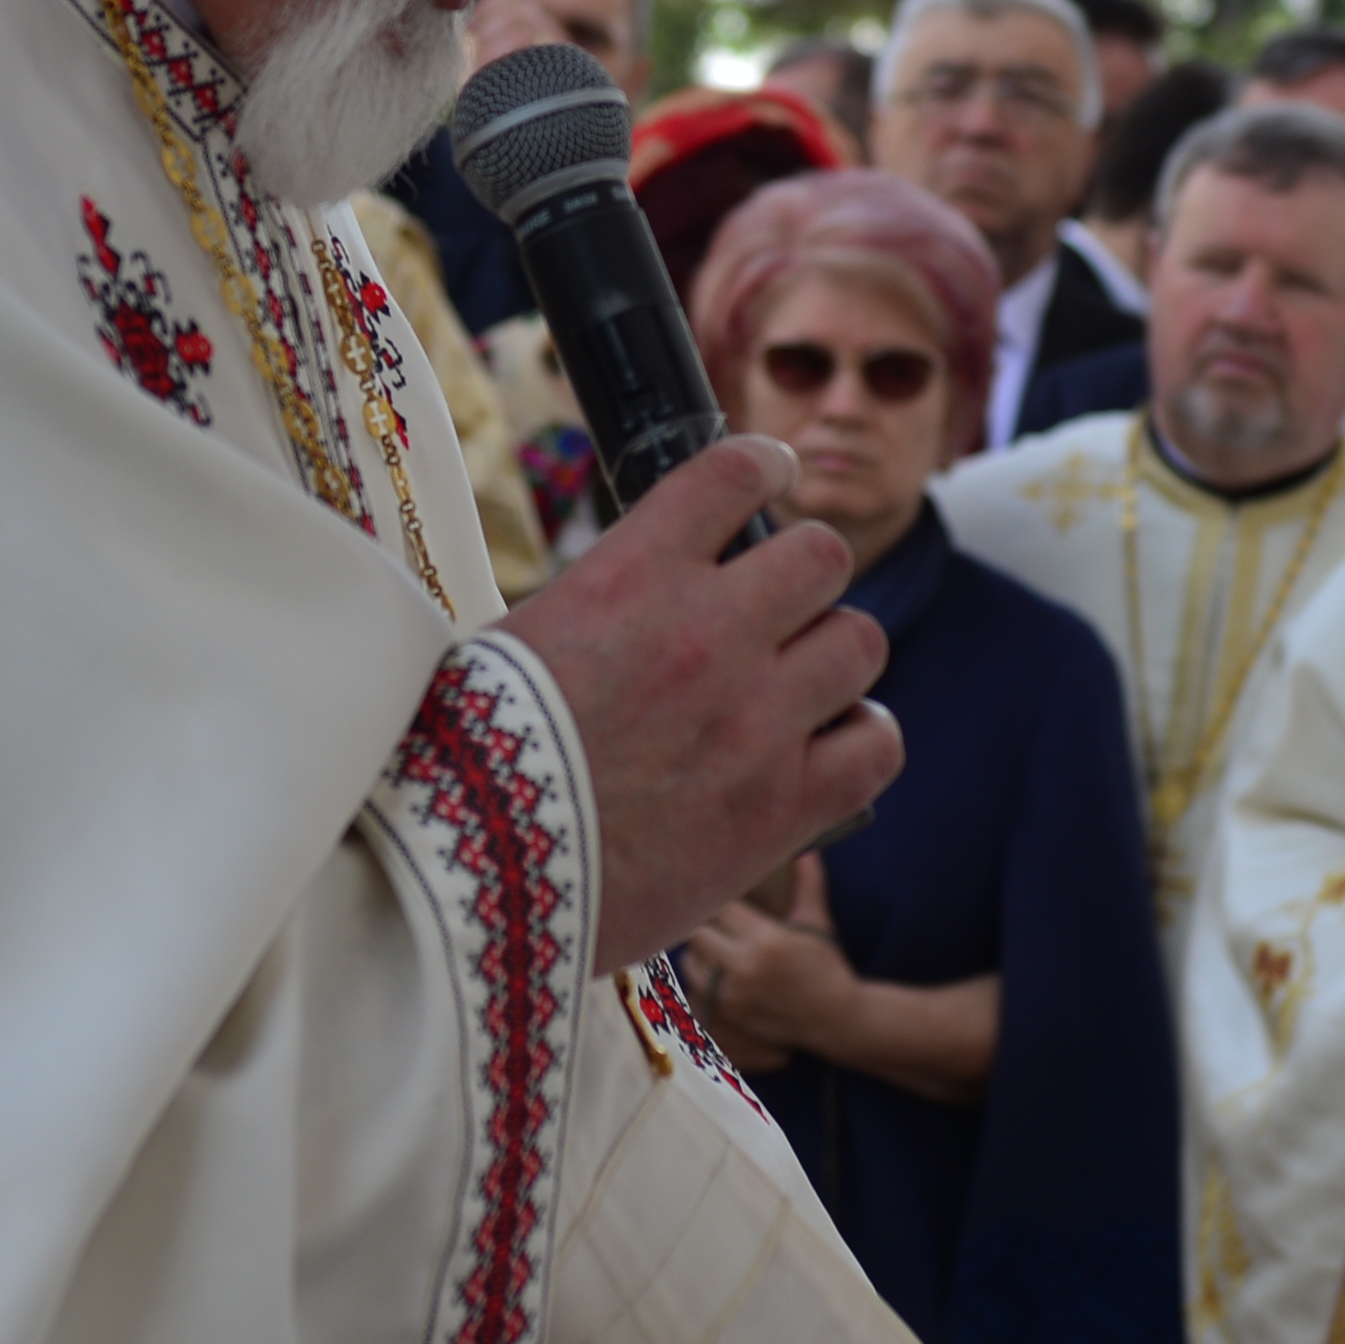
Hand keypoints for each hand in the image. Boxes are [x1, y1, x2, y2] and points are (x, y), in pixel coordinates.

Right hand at [495, 440, 901, 968]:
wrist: (470, 876)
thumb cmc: (467, 762)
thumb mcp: (517, 641)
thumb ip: (602, 605)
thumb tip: (644, 600)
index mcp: (631, 575)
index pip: (733, 473)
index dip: (764, 467)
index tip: (771, 477)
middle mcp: (707, 632)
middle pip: (822, 555)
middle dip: (804, 574)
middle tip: (778, 607)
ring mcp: (755, 721)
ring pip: (860, 642)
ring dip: (832, 656)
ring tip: (800, 685)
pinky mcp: (782, 807)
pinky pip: (877, 745)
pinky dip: (858, 741)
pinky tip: (825, 749)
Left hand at [675, 857, 849, 1069]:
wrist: (836, 1018)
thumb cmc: (827, 967)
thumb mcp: (818, 922)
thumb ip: (809, 883)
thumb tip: (808, 849)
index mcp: (766, 938)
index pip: (721, 907)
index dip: (717, 898)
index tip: (716, 893)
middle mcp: (745, 965)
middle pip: (697, 933)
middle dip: (701, 923)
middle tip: (705, 918)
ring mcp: (733, 993)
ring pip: (690, 963)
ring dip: (696, 952)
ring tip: (707, 945)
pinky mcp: (728, 1014)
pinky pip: (696, 990)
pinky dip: (699, 979)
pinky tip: (711, 971)